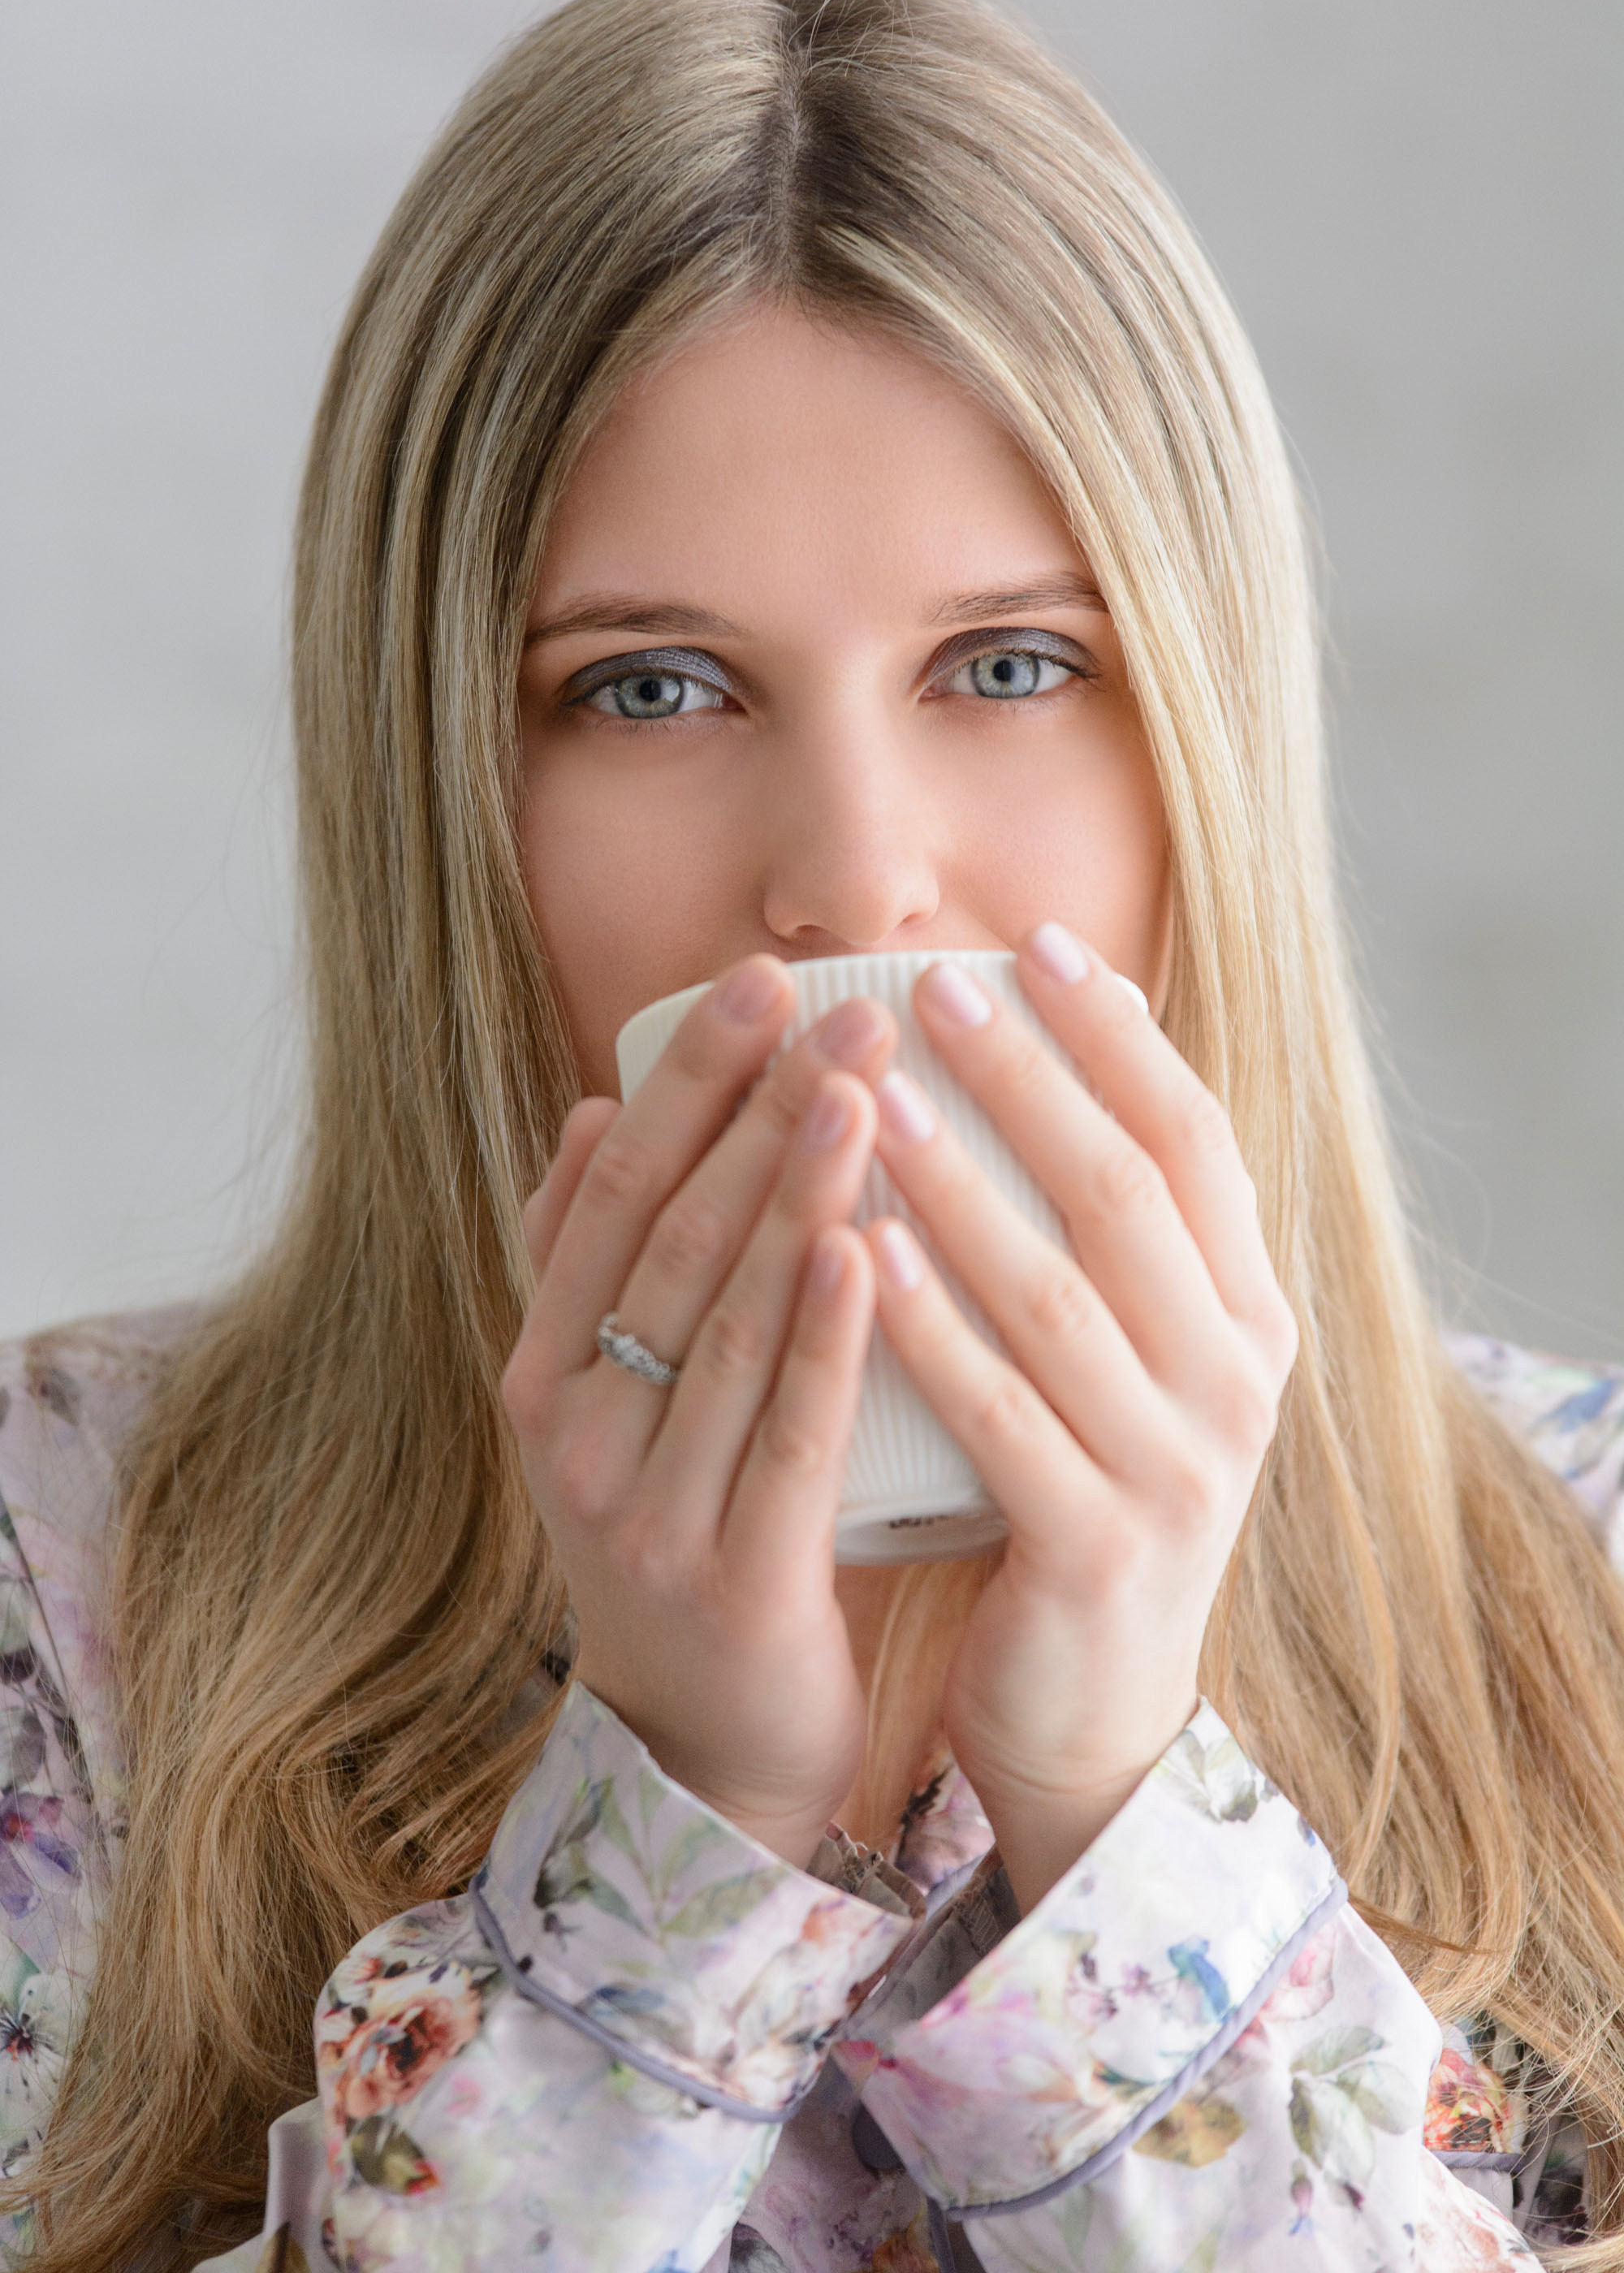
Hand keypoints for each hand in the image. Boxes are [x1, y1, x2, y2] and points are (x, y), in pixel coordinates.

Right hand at [501, 956, 897, 1867]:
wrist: (705, 1750)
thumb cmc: (683, 1534)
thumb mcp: (614, 1405)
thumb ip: (596, 1268)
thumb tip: (599, 1108)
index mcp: (547, 1373)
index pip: (611, 1195)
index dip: (685, 1083)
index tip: (756, 978)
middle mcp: (578, 1434)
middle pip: (669, 1241)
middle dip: (757, 1112)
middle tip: (844, 1004)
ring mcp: (646, 1512)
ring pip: (723, 1323)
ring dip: (792, 1194)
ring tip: (860, 1084)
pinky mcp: (731, 1582)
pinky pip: (784, 1439)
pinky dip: (820, 1337)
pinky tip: (862, 1247)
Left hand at [864, 924, 1298, 1912]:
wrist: (1092, 1713)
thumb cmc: (1077, 1497)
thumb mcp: (1120, 1361)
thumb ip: (1091, 1240)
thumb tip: (1023, 1058)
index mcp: (1245, 1318)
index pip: (1194, 1142)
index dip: (1116, 1038)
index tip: (1035, 943)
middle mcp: (1235, 1381)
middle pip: (1128, 1195)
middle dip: (1029, 1080)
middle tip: (934, 987)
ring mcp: (1177, 1470)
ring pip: (1059, 1297)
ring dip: (964, 1188)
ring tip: (878, 1096)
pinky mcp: (1096, 1549)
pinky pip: (1000, 1418)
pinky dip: (929, 1330)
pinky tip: (861, 1252)